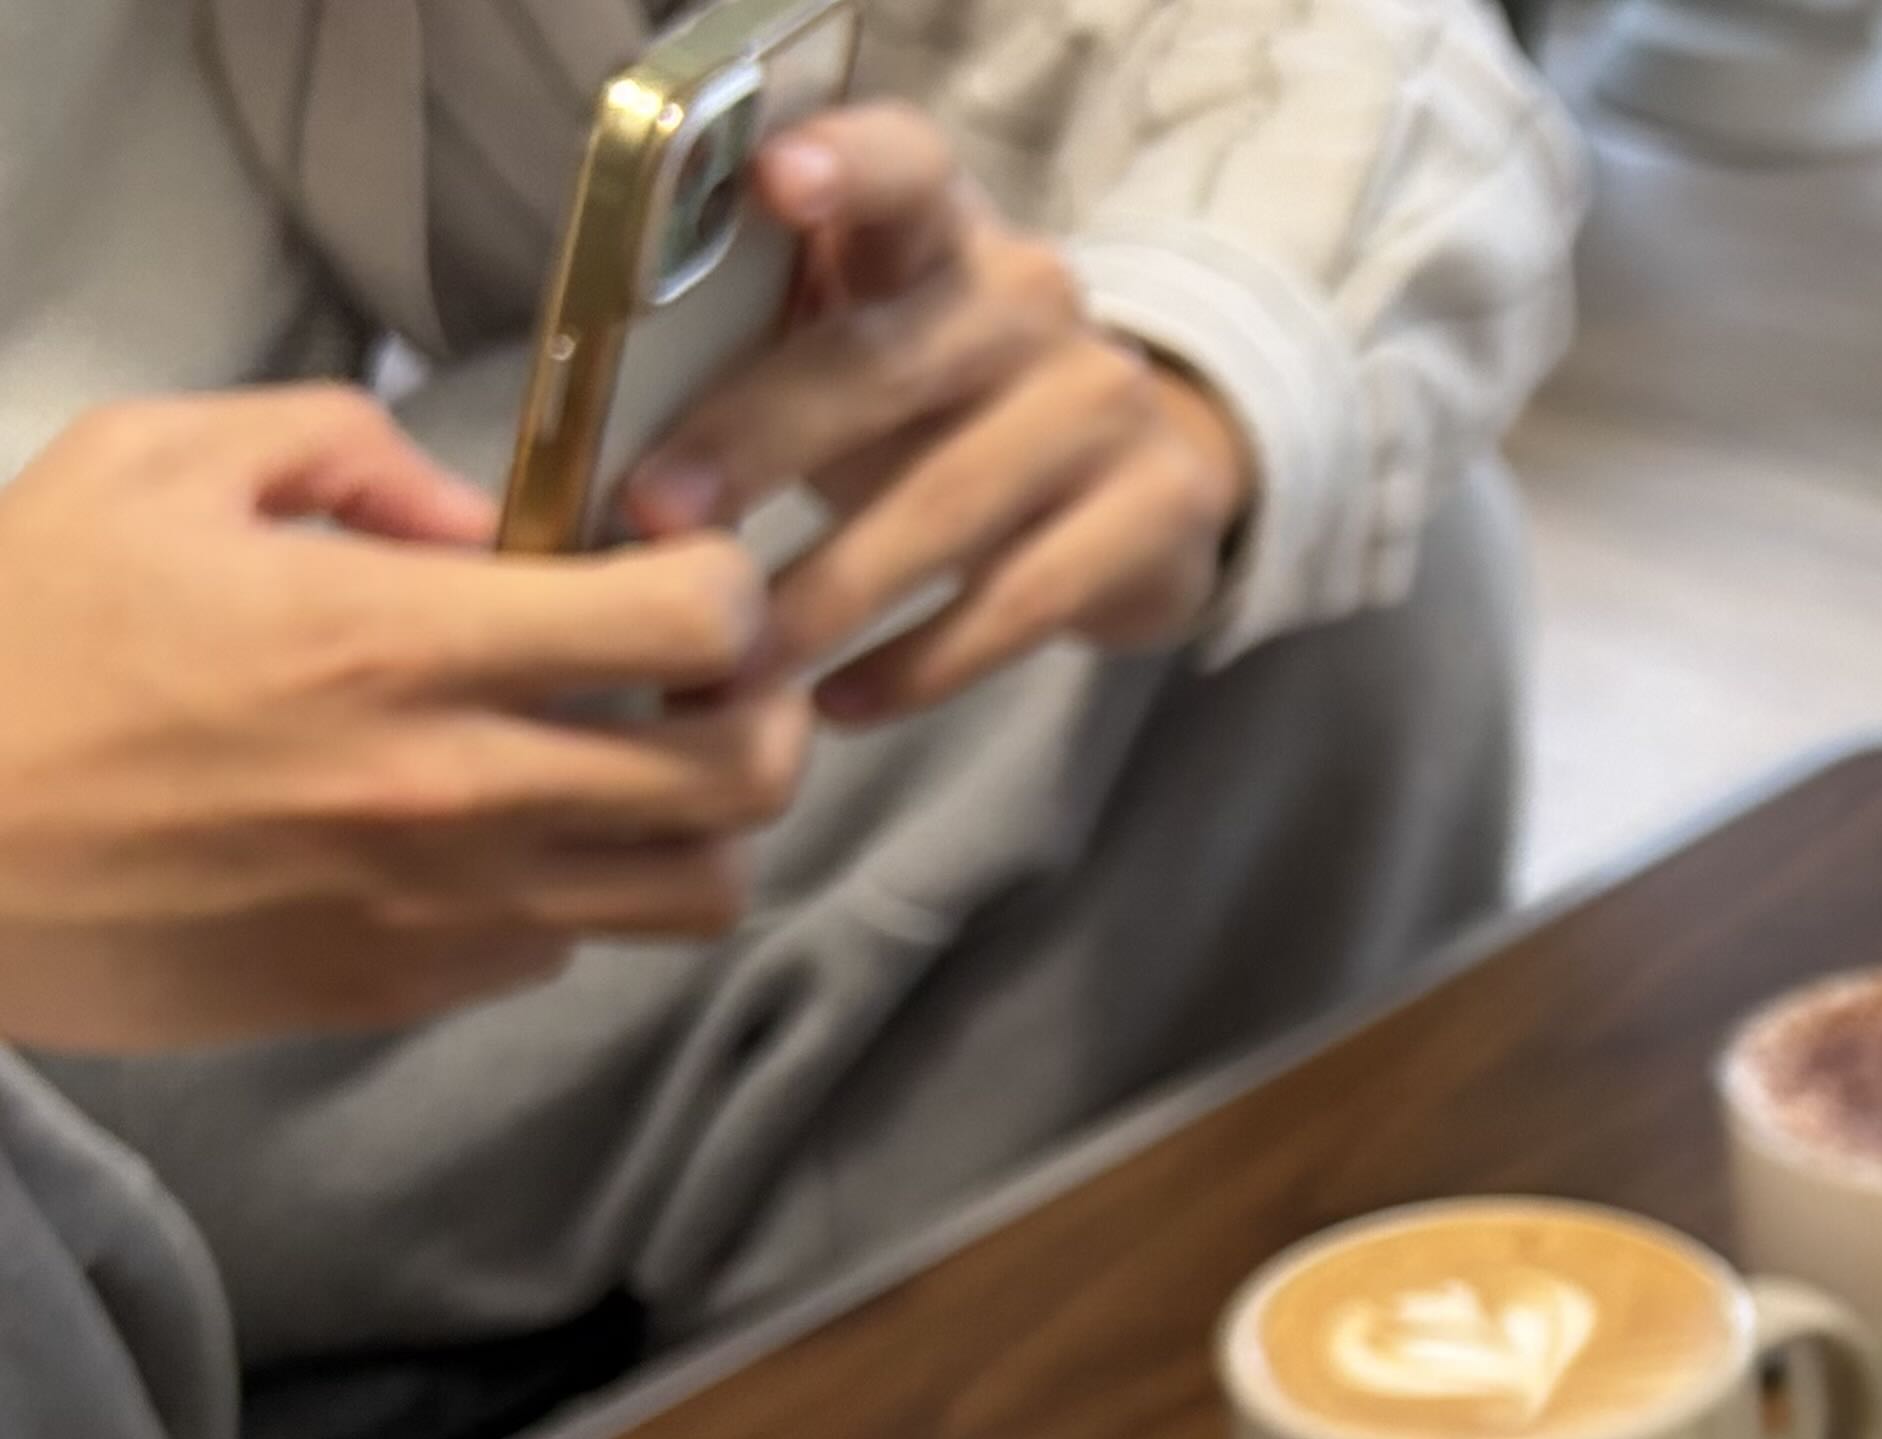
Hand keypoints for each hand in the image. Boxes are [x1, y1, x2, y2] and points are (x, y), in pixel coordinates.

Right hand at [0, 390, 802, 1050]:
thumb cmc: (15, 644)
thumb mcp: (150, 467)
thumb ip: (340, 448)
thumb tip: (482, 514)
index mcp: (401, 643)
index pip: (694, 623)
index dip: (732, 587)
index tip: (694, 570)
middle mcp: (452, 790)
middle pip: (746, 779)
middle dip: (768, 710)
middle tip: (719, 675)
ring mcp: (440, 909)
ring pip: (698, 892)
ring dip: (701, 821)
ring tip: (643, 762)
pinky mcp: (400, 990)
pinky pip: (571, 950)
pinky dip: (580, 890)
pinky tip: (512, 832)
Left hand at [622, 104, 1254, 725]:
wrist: (1138, 475)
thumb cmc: (930, 409)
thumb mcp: (852, 352)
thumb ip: (754, 356)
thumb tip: (593, 460)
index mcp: (937, 231)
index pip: (903, 164)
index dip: (845, 165)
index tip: (775, 181)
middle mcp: (1034, 298)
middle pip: (889, 360)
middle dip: (756, 439)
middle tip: (653, 519)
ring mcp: (1108, 404)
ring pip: (951, 504)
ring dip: (826, 594)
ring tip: (733, 666)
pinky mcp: (1160, 512)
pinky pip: (1021, 601)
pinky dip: (919, 664)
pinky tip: (842, 703)